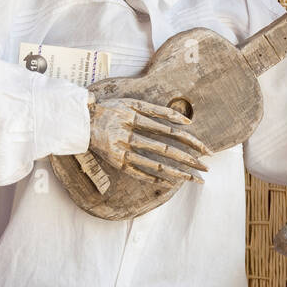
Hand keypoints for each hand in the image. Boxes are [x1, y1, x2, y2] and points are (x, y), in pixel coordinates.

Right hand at [88, 96, 211, 187]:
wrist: (80, 122)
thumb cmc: (111, 110)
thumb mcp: (133, 103)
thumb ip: (159, 110)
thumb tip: (186, 120)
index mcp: (135, 118)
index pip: (170, 131)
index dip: (190, 140)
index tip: (206, 149)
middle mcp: (129, 136)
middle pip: (166, 150)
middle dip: (189, 160)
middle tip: (207, 169)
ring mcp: (123, 151)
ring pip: (155, 164)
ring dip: (177, 173)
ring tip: (193, 179)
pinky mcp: (117, 163)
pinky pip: (139, 173)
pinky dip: (155, 178)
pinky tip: (170, 183)